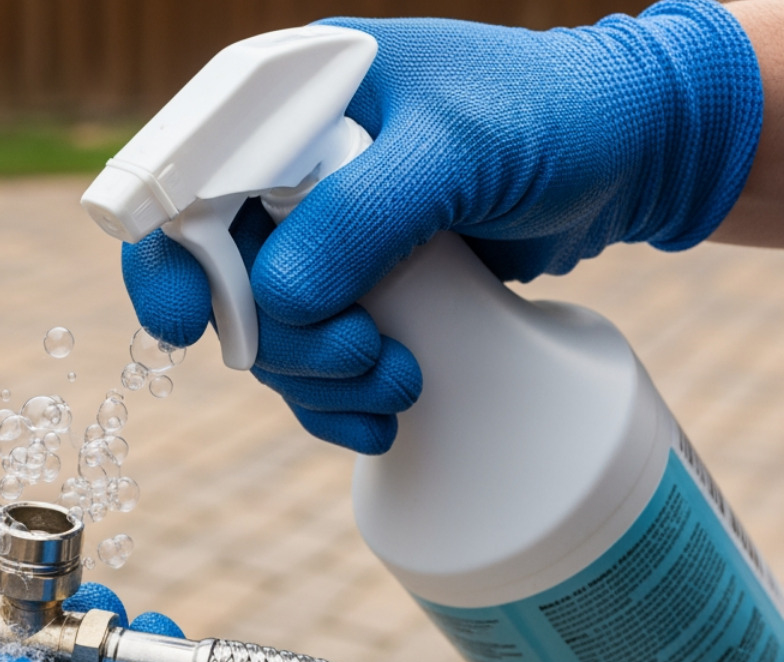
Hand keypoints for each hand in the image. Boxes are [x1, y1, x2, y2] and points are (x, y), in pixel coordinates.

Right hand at [124, 1, 762, 453]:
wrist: (629, 154)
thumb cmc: (551, 116)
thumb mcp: (456, 150)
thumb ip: (362, 215)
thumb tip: (275, 299)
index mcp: (285, 103)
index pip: (183, 180)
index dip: (169, 257)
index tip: (191, 323)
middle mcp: (285, 168)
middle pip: (215, 277)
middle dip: (278, 339)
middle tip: (361, 355)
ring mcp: (317, 233)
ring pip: (264, 333)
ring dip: (319, 379)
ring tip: (399, 383)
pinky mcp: (355, 288)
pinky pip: (309, 362)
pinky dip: (334, 403)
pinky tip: (377, 422)